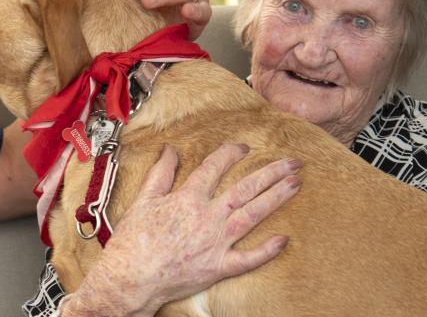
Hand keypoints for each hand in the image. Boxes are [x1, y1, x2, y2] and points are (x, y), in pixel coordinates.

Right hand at [63, 144, 301, 315]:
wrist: (131, 277)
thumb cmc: (132, 240)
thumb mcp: (143, 200)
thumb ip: (160, 173)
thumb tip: (170, 150)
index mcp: (187, 199)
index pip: (214, 168)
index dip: (231, 154)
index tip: (244, 148)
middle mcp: (207, 217)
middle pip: (244, 189)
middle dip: (271, 172)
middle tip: (293, 162)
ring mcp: (216, 243)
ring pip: (252, 216)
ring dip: (276, 198)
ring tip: (295, 184)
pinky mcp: (219, 266)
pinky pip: (248, 259)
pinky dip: (267, 250)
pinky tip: (284, 239)